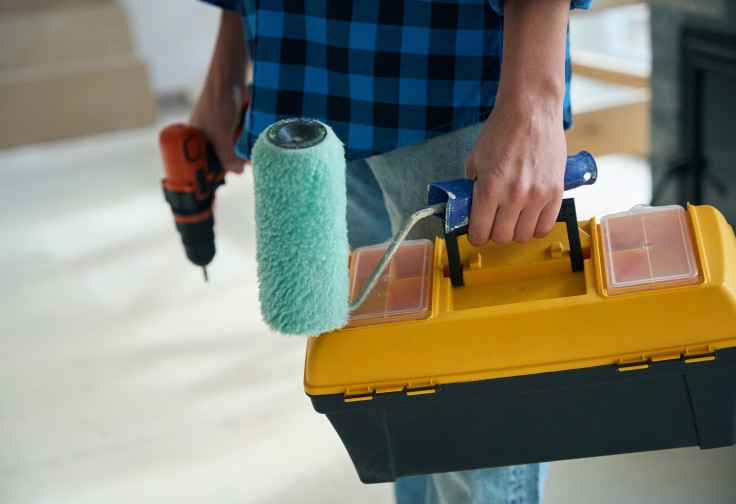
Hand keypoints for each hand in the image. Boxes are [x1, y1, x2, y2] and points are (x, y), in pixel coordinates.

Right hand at [189, 9, 249, 173]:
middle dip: (234, 164)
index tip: (222, 184)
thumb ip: (227, 155)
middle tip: (247, 168)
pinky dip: (250, 141)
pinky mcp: (237, 122)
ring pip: (235, 148)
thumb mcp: (220, 133)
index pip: (201, 164)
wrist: (232, 75)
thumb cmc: (218, 101)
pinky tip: (259, 144)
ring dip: (245, 153)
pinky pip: (243, 137)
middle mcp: (208, 134)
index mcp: (194, 138)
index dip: (211, 174)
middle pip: (221, 158)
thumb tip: (238, 172)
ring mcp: (223, 128)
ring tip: (256, 157)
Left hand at [464, 99, 566, 245]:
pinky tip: (530, 216)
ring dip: (516, 231)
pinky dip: (536, 226)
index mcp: (490, 188)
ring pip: (525, 236)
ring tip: (513, 218)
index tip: (477, 232)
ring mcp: (537, 195)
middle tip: (495, 222)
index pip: (480, 232)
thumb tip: (470, 209)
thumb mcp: (475, 160)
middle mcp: (514, 195)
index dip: (476, 236)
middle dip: (495, 233)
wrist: (531, 110)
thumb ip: (472, 187)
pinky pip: (546, 226)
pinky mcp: (556, 191)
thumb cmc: (501, 131)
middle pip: (502, 238)